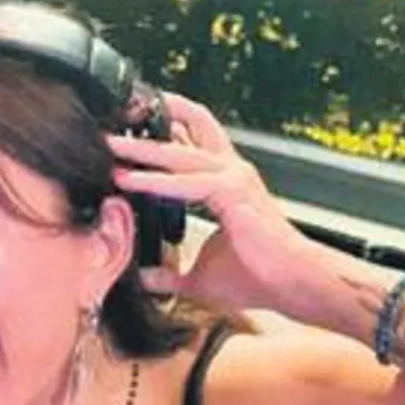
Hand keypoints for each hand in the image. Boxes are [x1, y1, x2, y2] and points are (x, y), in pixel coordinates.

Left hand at [108, 93, 329, 319]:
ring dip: (142, 148)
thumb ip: (171, 275)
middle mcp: (230, 172)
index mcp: (224, 182)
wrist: (294, 285)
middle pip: (185, 132)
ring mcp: (234, 179)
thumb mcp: (201, 277)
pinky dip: (156, 180)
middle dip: (147, 122)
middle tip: (112, 119)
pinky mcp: (235, 194)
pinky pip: (188, 182)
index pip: (191, 141)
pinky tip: (129, 180)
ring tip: (111, 145)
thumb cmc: (259, 278)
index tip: (128, 124)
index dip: (162, 129)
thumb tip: (146, 279)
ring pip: (181, 152)